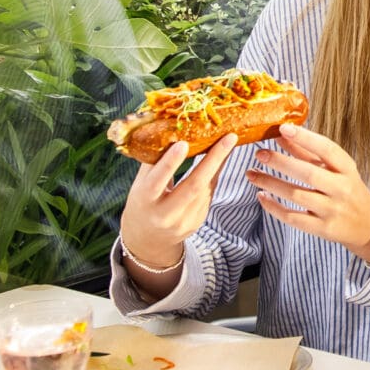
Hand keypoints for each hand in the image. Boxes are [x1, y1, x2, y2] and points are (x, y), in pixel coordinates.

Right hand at [119, 139, 234, 275]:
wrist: (148, 239)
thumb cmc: (142, 202)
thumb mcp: (140, 184)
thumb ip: (153, 162)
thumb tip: (167, 130)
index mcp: (145, 201)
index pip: (157, 181)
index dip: (170, 163)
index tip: (184, 143)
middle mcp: (165, 214)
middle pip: (193, 186)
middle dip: (213, 160)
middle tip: (229, 138)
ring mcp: (184, 221)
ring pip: (206, 189)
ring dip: (219, 164)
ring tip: (229, 141)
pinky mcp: (197, 221)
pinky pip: (209, 194)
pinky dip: (215, 174)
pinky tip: (222, 158)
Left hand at [247, 124, 369, 265]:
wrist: (367, 224)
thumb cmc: (347, 189)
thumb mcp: (335, 168)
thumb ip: (308, 152)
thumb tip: (282, 134)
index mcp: (347, 169)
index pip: (326, 149)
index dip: (305, 138)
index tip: (283, 128)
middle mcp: (341, 188)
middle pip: (308, 174)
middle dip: (281, 162)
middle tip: (259, 153)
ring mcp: (332, 210)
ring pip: (296, 195)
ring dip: (270, 183)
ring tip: (251, 174)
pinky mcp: (322, 228)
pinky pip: (293, 218)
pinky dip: (274, 207)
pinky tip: (261, 196)